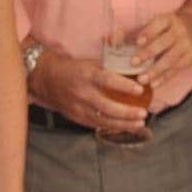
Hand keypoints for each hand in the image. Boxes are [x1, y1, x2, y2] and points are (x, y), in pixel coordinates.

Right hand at [29, 48, 146, 131]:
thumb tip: (135, 70)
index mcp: (87, 75)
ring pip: (104, 120)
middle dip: (128, 113)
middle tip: (144, 113)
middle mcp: (83, 93)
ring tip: (140, 124)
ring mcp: (79, 108)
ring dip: (124, 124)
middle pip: (108, 107)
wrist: (48, 79)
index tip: (140, 90)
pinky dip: (113, 127)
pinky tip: (126, 127)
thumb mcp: (90, 64)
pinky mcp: (77, 118)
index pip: (109, 80)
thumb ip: (110, 69)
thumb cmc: (75, 69)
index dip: (125, 86)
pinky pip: (97, 125)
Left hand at [135, 11, 191, 87]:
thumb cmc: (168, 27)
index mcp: (169, 19)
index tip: (137, 42)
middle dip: (148, 53)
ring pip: (170, 59)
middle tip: (133, 63)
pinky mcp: (191, 57)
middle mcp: (180, 30)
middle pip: (164, 42)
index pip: (159, 24)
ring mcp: (187, 44)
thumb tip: (120, 43)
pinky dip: (163, 78)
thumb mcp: (159, 23)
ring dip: (154, 71)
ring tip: (141, 79)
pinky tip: (153, 84)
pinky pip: (175, 69)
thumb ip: (143, 32)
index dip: (148, 33)